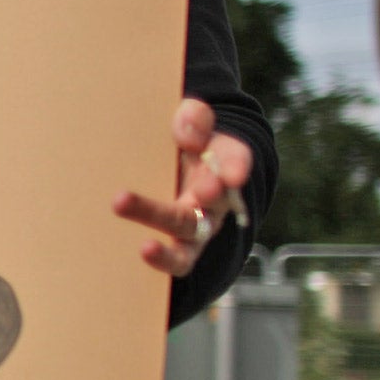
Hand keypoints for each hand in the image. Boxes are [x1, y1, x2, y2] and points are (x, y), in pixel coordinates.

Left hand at [111, 98, 251, 277]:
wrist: (166, 167)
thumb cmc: (180, 142)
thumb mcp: (187, 121)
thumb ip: (192, 118)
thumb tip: (188, 134)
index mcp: (222, 160)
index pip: (235, 159)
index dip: (236, 167)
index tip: (232, 175)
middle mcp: (215, 197)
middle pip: (213, 198)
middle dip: (208, 195)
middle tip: (201, 190)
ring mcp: (197, 224)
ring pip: (191, 236)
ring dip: (172, 238)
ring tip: (146, 246)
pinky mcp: (180, 246)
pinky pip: (177, 260)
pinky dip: (163, 260)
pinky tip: (143, 253)